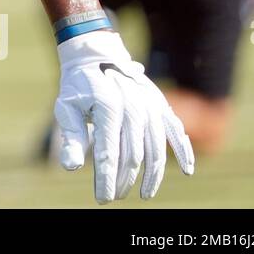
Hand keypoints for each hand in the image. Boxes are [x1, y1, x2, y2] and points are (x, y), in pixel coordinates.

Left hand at [53, 29, 195, 202]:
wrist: (96, 54)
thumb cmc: (78, 85)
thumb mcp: (66, 107)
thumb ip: (72, 137)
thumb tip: (71, 168)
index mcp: (108, 107)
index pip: (109, 152)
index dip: (106, 179)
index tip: (103, 199)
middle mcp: (134, 106)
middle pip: (133, 154)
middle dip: (124, 179)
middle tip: (115, 195)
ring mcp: (151, 105)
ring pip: (156, 148)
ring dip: (152, 175)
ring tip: (143, 193)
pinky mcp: (161, 105)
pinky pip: (177, 131)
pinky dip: (185, 151)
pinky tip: (187, 170)